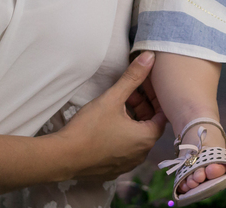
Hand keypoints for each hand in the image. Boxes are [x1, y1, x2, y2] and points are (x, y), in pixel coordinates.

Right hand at [57, 52, 166, 179]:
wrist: (63, 157)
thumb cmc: (90, 127)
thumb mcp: (113, 98)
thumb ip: (133, 77)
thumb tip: (149, 56)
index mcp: (146, 139)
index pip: (162, 114)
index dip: (154, 97)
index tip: (144, 85)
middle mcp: (141, 154)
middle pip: (149, 125)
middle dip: (142, 107)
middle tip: (129, 92)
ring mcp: (127, 164)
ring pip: (136, 137)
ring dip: (132, 120)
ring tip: (117, 105)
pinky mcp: (113, 169)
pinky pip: (125, 148)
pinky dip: (122, 135)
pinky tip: (108, 124)